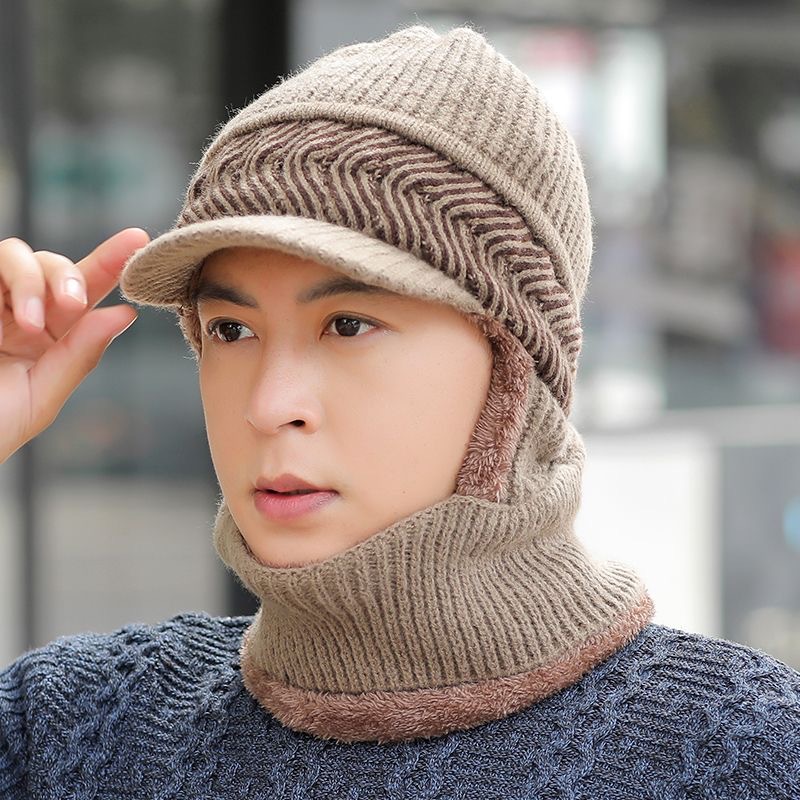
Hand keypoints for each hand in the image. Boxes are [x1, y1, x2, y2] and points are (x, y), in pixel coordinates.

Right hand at [0, 228, 150, 463]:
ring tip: (30, 323)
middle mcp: (20, 310)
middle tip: (73, 304)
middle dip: (68, 275)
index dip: (111, 260)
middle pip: (52, 263)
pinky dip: (5, 283)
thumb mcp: (42, 396)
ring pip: (15, 253)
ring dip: (31, 281)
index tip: (137, 237)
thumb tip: (126, 313)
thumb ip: (81, 354)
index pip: (85, 289)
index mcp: (50, 334)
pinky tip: (9, 320)